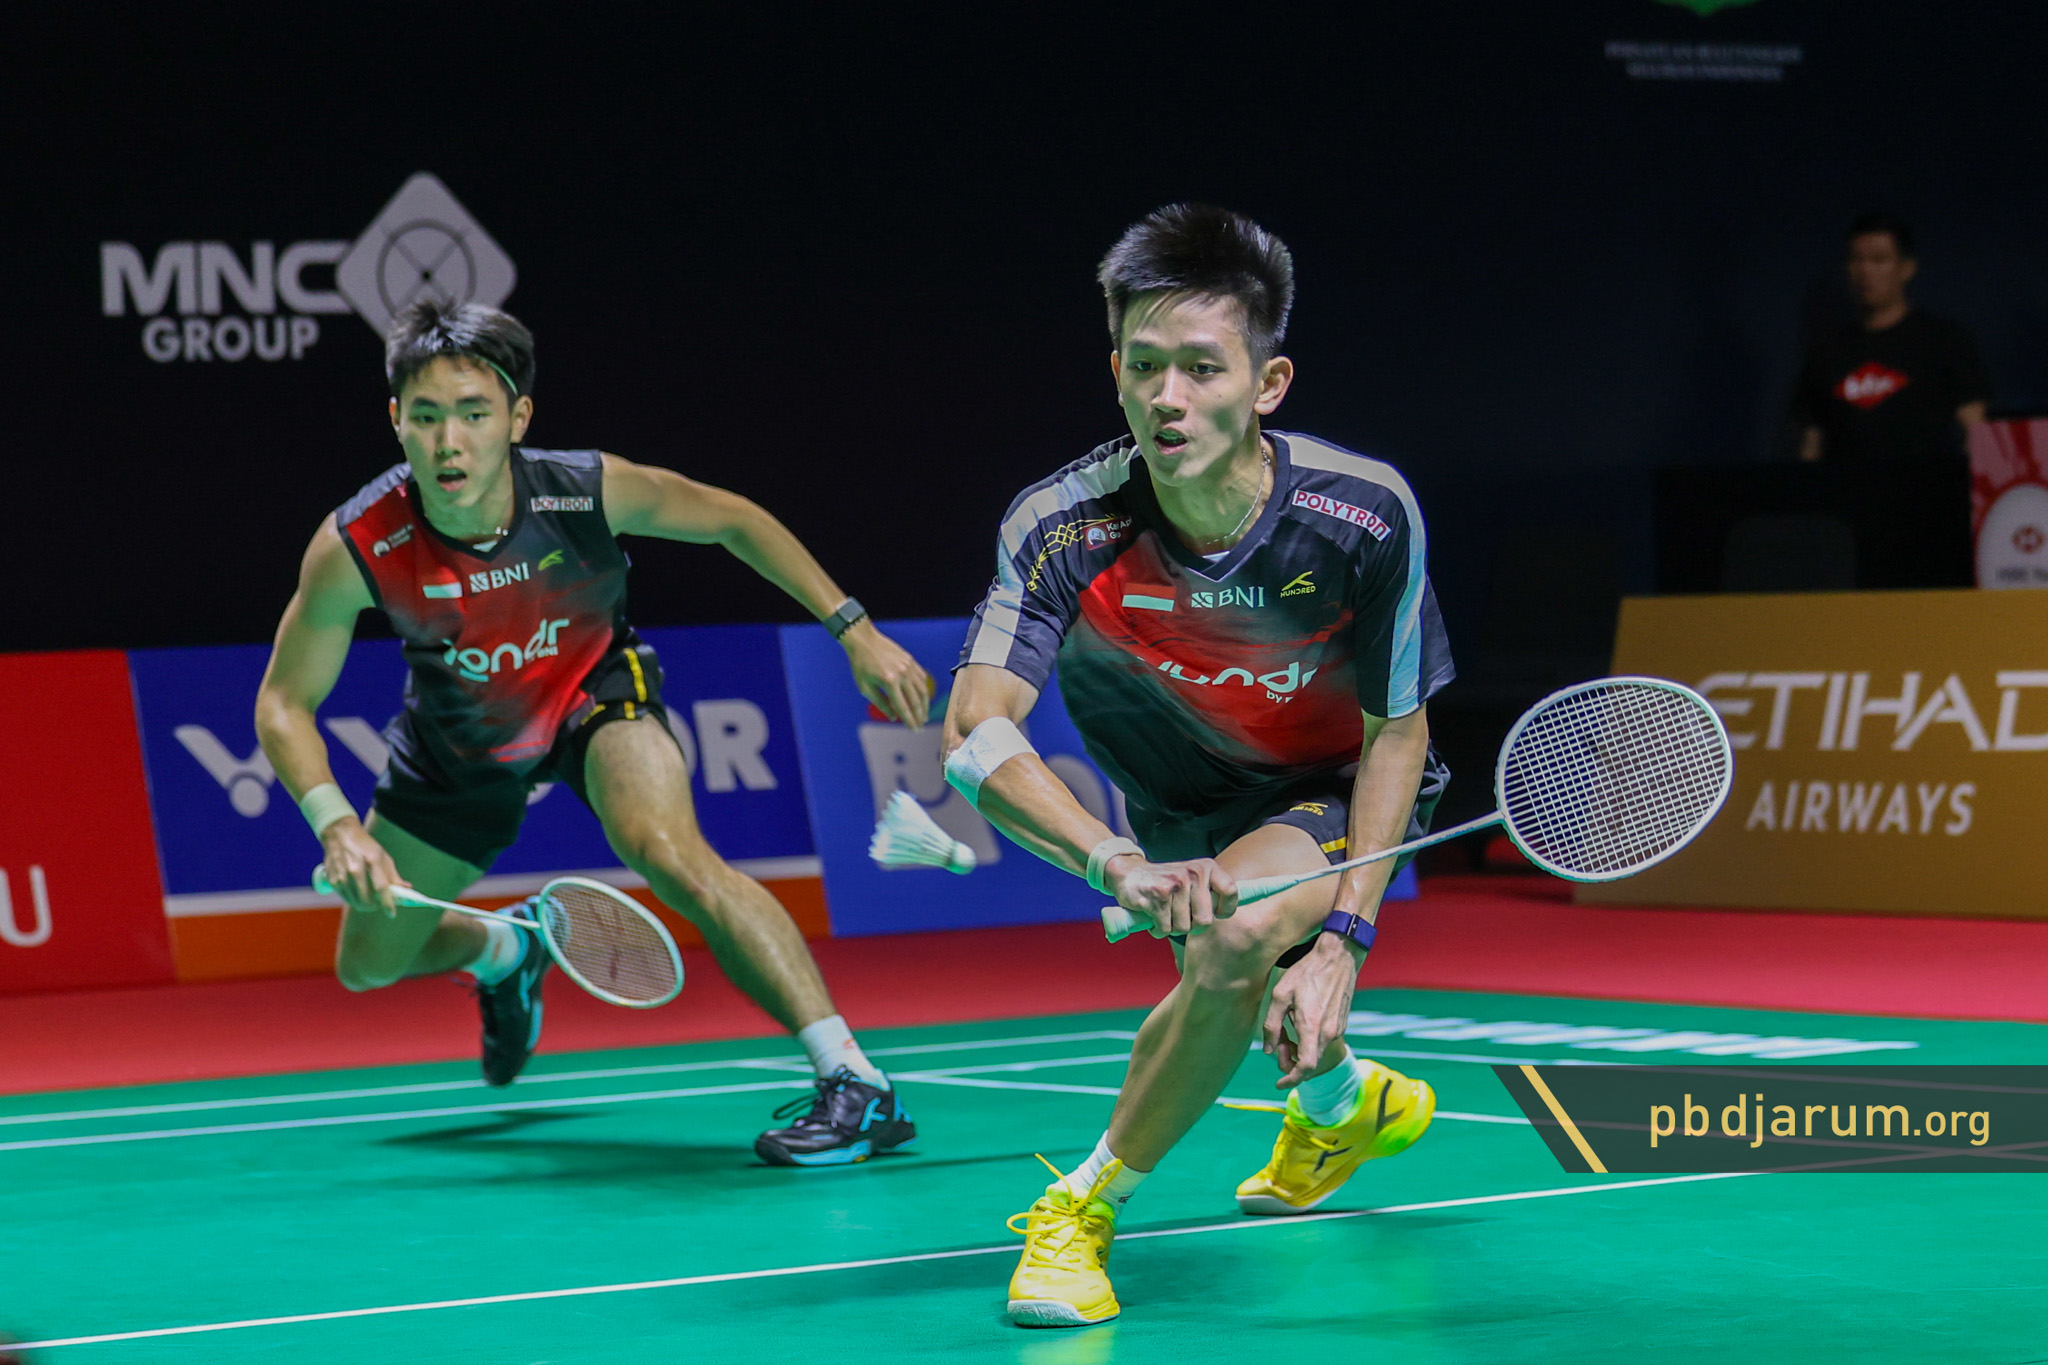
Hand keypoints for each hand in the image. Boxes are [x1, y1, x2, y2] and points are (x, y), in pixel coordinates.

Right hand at [319, 820, 408, 916]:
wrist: (340, 835)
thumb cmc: (365, 846)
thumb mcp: (383, 856)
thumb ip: (393, 875)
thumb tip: (405, 889)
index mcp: (371, 860)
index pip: (380, 887)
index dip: (387, 903)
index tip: (392, 913)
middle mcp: (355, 869)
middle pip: (366, 899)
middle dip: (375, 906)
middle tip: (380, 904)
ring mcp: (342, 876)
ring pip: (356, 902)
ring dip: (365, 905)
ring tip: (370, 899)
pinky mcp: (332, 880)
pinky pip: (346, 898)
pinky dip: (354, 900)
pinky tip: (358, 894)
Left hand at [841, 620, 932, 727]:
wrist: (864, 640)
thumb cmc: (861, 665)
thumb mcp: (865, 687)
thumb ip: (880, 703)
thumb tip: (893, 717)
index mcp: (889, 682)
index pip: (903, 707)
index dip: (910, 721)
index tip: (914, 730)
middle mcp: (902, 674)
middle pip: (916, 701)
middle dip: (919, 716)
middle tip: (921, 726)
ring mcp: (909, 666)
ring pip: (923, 690)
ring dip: (925, 705)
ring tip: (924, 715)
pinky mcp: (911, 660)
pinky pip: (922, 678)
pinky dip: (924, 690)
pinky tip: (923, 698)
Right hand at [1105, 855, 1237, 937]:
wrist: (1128, 873)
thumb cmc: (1166, 883)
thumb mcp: (1193, 878)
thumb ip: (1212, 891)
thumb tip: (1248, 910)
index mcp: (1206, 867)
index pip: (1231, 893)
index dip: (1224, 910)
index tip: (1215, 914)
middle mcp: (1193, 873)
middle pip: (1205, 921)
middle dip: (1191, 925)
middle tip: (1180, 915)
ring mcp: (1176, 884)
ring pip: (1184, 927)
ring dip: (1172, 927)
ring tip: (1164, 913)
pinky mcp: (1157, 896)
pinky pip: (1165, 928)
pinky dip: (1158, 929)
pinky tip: (1152, 916)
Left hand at [1264, 933, 1366, 1087]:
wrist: (1338, 957)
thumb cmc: (1307, 972)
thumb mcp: (1280, 994)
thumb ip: (1272, 1025)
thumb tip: (1269, 1050)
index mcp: (1312, 1027)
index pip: (1306, 1067)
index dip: (1292, 1079)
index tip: (1280, 1083)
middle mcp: (1328, 1032)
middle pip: (1309, 1063)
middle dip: (1291, 1061)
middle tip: (1279, 1044)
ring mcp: (1337, 1029)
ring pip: (1316, 1052)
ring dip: (1300, 1050)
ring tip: (1287, 1028)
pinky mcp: (1341, 1024)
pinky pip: (1323, 1041)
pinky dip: (1309, 1041)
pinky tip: (1300, 1022)